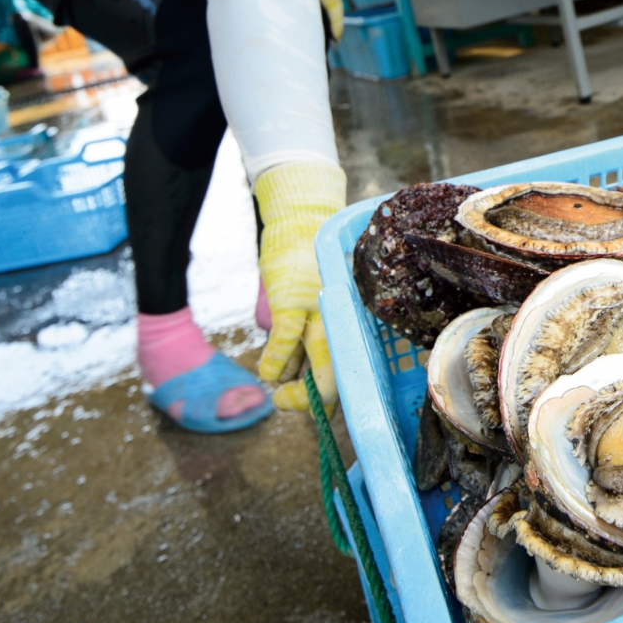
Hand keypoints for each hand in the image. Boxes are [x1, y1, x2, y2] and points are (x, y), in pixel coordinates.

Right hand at [254, 161, 346, 410]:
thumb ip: (318, 329)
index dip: (339, 392)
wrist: (300, 217)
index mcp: (352, 317)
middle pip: (338, 374)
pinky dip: (275, 364)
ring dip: (294, 390)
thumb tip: (299, 367)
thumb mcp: (324, 296)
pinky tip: (269, 376)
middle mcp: (342, 316)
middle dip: (317, 401)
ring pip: (317, 366)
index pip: (354, 365)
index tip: (324, 405)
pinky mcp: (292, 301)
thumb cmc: (311, 259)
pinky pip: (286, 344)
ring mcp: (319, 310)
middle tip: (294, 404)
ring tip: (283, 394)